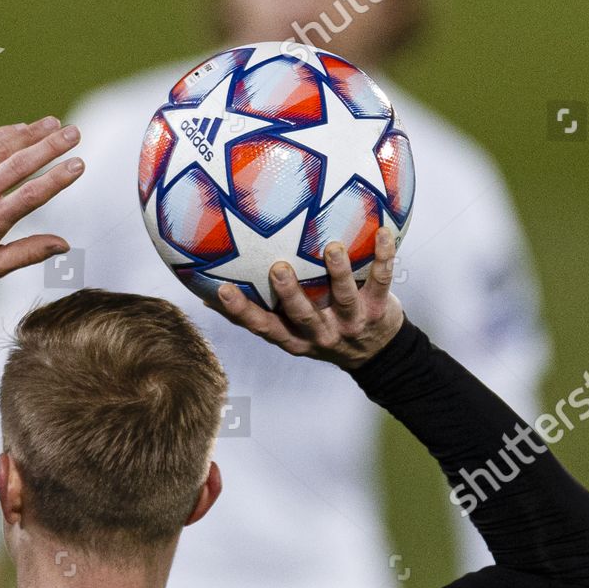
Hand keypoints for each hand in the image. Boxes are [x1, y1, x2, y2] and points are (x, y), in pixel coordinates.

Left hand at [0, 117, 82, 288]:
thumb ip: (28, 253)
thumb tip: (62, 245)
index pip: (33, 194)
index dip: (59, 177)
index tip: (78, 164)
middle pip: (21, 163)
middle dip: (51, 145)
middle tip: (74, 132)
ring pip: (0, 147)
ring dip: (29, 132)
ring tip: (52, 123)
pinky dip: (1, 134)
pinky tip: (20, 128)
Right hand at [209, 227, 403, 370]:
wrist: (380, 354)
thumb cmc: (323, 330)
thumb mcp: (289, 331)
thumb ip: (256, 310)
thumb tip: (204, 289)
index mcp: (294, 338)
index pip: (263, 326)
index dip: (242, 312)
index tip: (222, 290)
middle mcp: (321, 333)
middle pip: (302, 315)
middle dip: (290, 293)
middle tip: (278, 268)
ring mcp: (350, 323)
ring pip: (343, 298)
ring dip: (338, 272)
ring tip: (332, 248)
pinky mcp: (378, 311)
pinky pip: (380, 281)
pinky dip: (383, 257)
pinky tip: (383, 233)